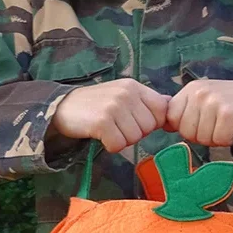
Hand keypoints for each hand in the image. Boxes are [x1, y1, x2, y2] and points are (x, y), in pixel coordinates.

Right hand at [50, 79, 169, 152]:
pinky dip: (110, 146)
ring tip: (108, 130)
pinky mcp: (102, 122)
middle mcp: (126, 94)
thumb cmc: (96, 104)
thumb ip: (146, 100)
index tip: (134, 122)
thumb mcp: (123, 95)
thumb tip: (170, 103)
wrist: (63, 107)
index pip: (161, 110)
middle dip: (134, 133)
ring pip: (134, 138)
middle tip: (116, 126)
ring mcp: (114, 107)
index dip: (150, 122)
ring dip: (121, 140)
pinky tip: (101, 136)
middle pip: (148, 128)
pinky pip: (118, 145)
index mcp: (134, 86)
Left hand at [166, 79, 232, 146]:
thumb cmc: (231, 103)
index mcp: (190, 90)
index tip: (203, 122)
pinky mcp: (228, 114)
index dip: (187, 128)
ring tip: (227, 125)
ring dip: (216, 138)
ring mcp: (213, 102)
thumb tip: (164, 126)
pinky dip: (229, 139)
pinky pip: (219, 140)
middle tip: (218, 125)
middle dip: (202, 136)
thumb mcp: (204, 101)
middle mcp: (199, 93)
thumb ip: (184, 112)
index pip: (172, 120)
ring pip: (202, 139)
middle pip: (186, 133)